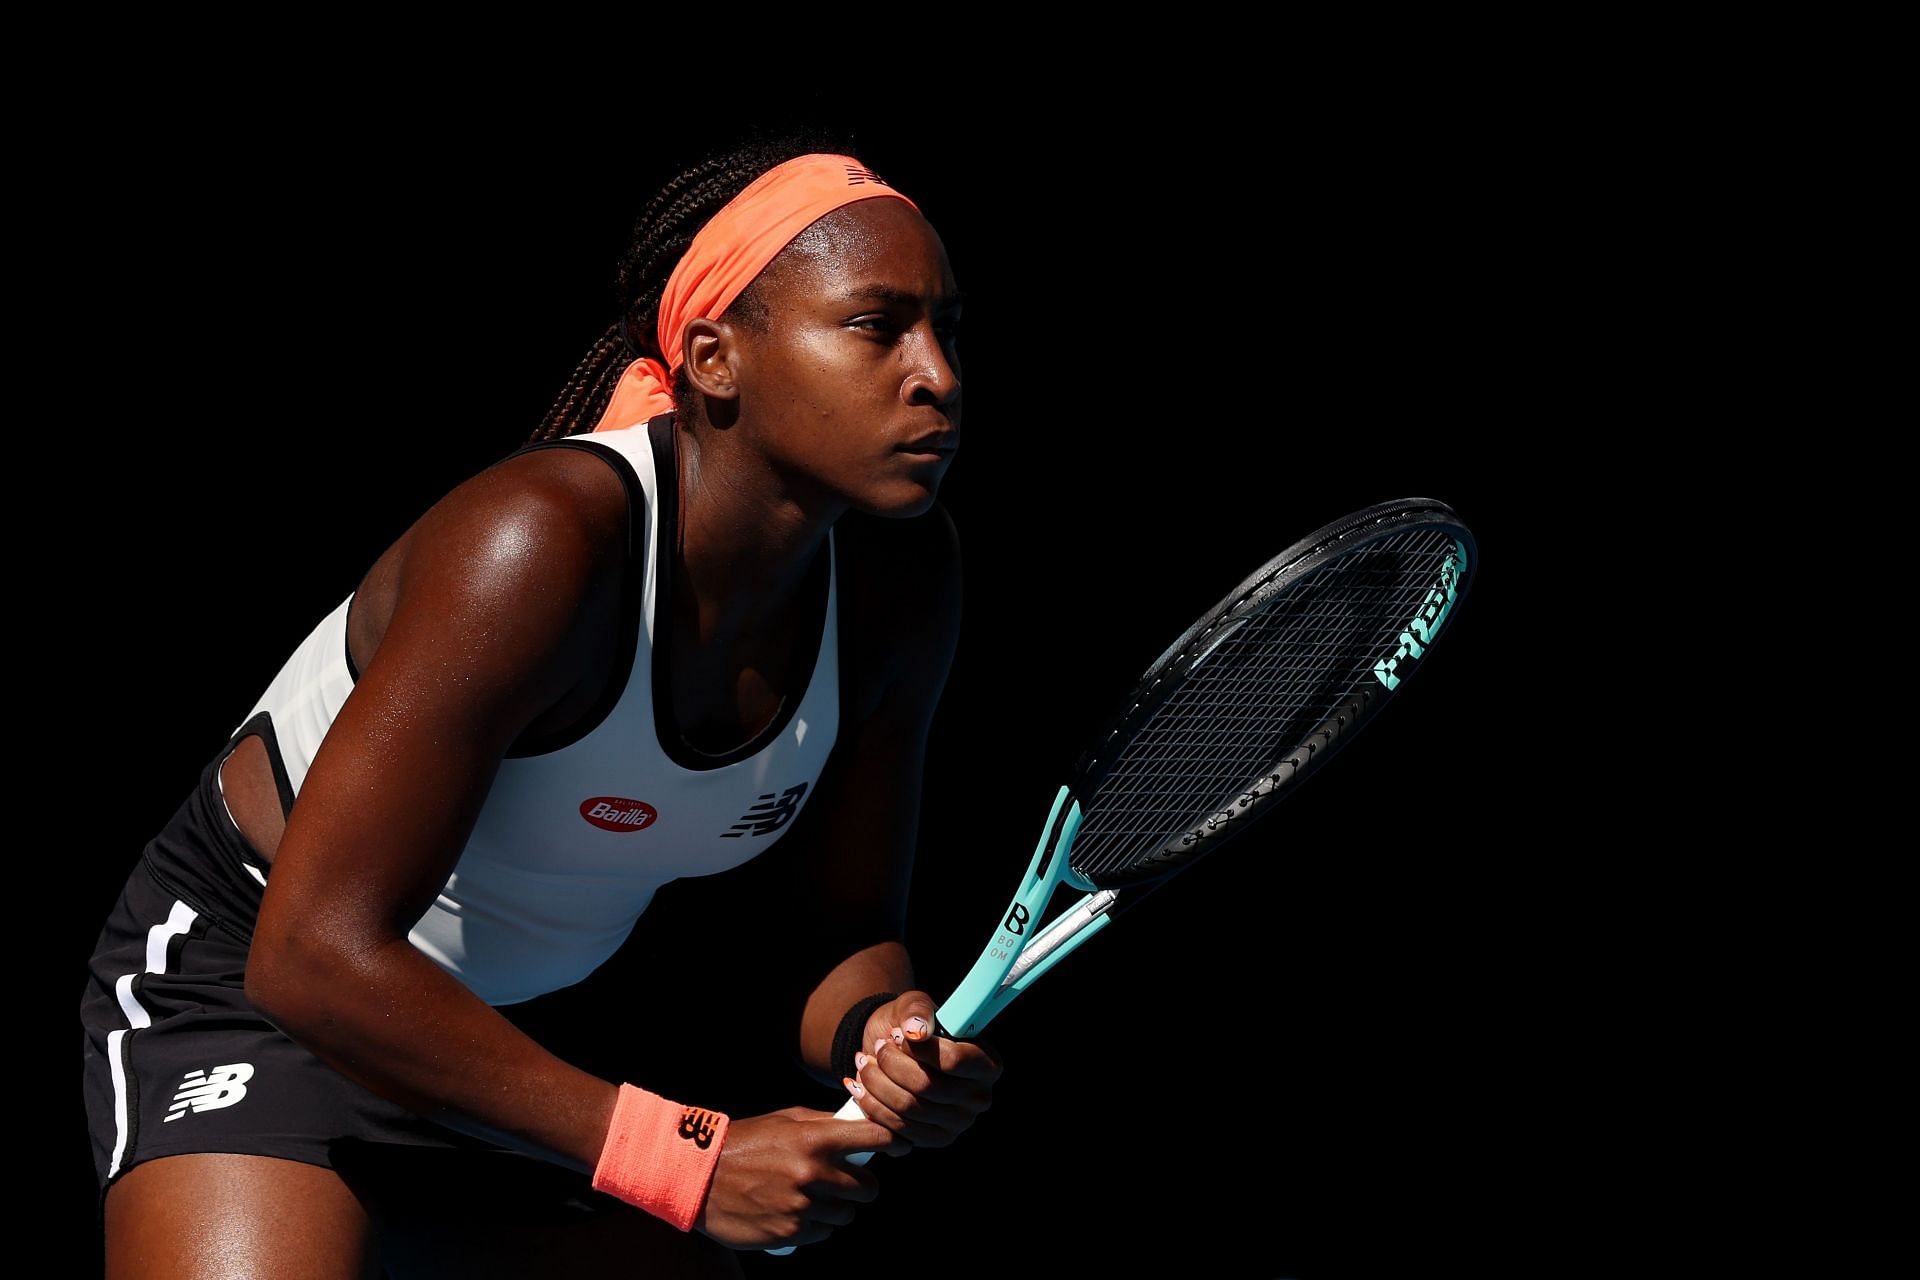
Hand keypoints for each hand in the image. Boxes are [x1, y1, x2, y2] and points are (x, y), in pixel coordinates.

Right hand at [692, 1106, 894, 1249]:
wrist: (700, 1175)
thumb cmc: (747, 1142)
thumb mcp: (785, 1121)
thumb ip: (824, 1124)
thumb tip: (861, 1127)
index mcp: (815, 1139)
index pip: (876, 1139)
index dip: (894, 1142)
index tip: (900, 1145)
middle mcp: (813, 1173)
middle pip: (868, 1188)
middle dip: (861, 1186)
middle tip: (848, 1182)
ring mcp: (802, 1206)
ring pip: (846, 1215)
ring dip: (837, 1209)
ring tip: (813, 1198)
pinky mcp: (790, 1233)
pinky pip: (822, 1233)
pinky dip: (814, 1226)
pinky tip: (796, 1212)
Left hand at [843, 990, 1001, 1150]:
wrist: (890, 1051)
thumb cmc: (909, 1026)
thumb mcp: (912, 1005)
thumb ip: (917, 1010)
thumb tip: (917, 1029)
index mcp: (986, 1065)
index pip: (954, 1061)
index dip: (919, 1049)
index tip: (895, 1034)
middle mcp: (978, 1098)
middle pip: (927, 1086)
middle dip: (890, 1064)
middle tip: (876, 1046)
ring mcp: (955, 1124)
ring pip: (907, 1107)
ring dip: (875, 1082)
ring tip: (863, 1062)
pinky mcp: (930, 1141)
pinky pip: (895, 1130)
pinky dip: (871, 1105)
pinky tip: (859, 1085)